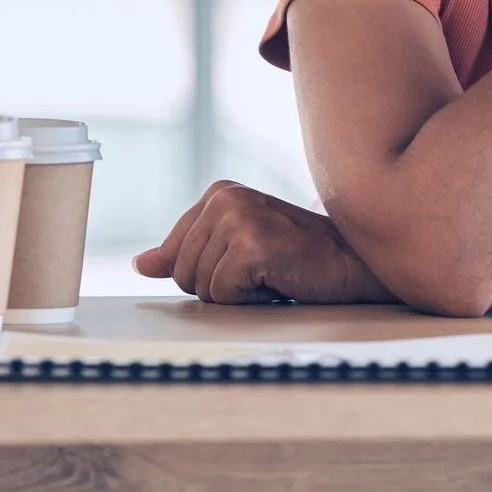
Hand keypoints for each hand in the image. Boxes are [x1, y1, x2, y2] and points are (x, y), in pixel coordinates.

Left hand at [134, 181, 397, 304]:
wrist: (350, 262)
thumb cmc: (299, 256)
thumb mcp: (236, 247)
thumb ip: (186, 252)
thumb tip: (141, 264)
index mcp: (219, 192)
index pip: (173, 252)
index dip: (207, 271)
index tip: (246, 261)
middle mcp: (225, 198)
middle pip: (181, 271)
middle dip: (218, 285)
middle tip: (261, 270)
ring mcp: (237, 219)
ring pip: (199, 286)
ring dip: (235, 293)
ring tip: (270, 273)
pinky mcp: (250, 245)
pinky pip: (221, 294)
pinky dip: (249, 299)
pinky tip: (277, 279)